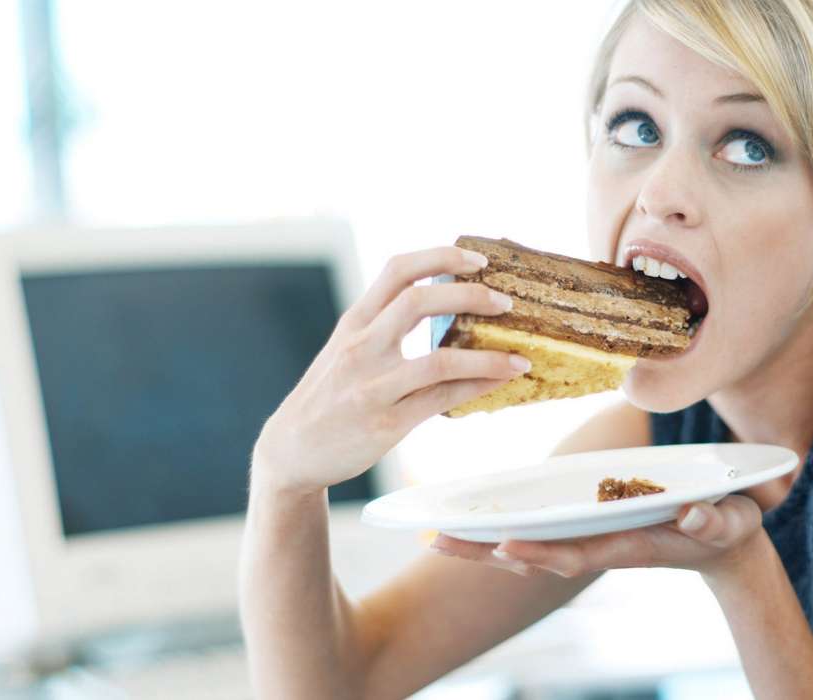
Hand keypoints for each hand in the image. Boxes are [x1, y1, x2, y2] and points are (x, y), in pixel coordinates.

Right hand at [252, 245, 530, 494]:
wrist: (292, 452)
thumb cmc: (329, 396)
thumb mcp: (346, 350)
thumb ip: (383, 325)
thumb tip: (441, 302)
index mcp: (354, 322)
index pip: (397, 271)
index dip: (440, 258)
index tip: (477, 260)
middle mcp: (361, 348)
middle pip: (418, 301)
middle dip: (470, 296)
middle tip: (506, 302)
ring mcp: (372, 387)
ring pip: (439, 359)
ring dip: (489, 357)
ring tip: (520, 357)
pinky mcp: (386, 423)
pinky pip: (441, 400)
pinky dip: (476, 388)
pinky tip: (499, 383)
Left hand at [429, 495, 764, 578]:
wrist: (724, 544)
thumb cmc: (729, 527)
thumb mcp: (730, 521)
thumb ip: (715, 522)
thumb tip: (693, 519)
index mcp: (628, 545)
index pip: (576, 553)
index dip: (540, 552)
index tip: (503, 548)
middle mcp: (600, 545)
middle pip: (535, 554)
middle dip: (487, 550)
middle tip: (437, 540)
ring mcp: (590, 539)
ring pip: (529, 545)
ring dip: (483, 544)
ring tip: (436, 536)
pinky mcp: (587, 529)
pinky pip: (537, 533)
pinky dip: (502, 533)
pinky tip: (471, 525)